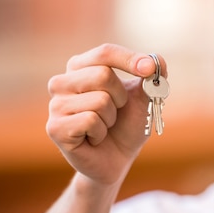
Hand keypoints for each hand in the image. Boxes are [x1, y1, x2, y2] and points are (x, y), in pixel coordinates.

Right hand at [46, 44, 167, 185]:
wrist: (117, 160)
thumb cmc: (126, 125)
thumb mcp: (143, 98)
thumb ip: (152, 77)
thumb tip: (158, 60)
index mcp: (80, 67)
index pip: (105, 52)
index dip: (129, 59)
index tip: (149, 69)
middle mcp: (62, 82)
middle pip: (103, 75)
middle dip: (120, 99)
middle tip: (114, 114)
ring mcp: (55, 105)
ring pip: (100, 101)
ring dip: (111, 119)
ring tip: (103, 127)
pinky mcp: (55, 128)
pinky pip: (91, 121)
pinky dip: (101, 133)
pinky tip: (94, 139)